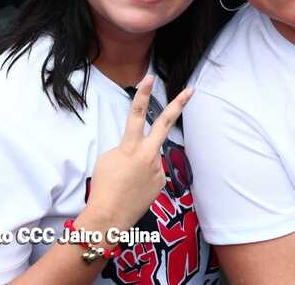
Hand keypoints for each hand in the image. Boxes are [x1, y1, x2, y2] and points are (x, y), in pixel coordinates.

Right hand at [81, 76, 191, 232]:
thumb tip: (139, 148)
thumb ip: (126, 147)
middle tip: (190, 90)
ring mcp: (158, 168)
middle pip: (165, 123)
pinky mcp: (162, 181)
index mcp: (131, 147)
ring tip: (127, 181)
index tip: (149, 78)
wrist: (109, 217)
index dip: (143, 94)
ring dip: (140, 163)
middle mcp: (148, 154)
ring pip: (151, 156)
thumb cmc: (103, 186)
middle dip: (178, 105)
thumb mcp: (108, 159)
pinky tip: (134, 189)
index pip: (137, 114)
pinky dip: (143, 177)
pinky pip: (152, 172)